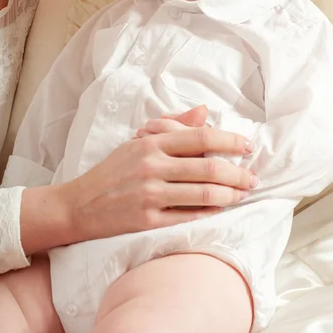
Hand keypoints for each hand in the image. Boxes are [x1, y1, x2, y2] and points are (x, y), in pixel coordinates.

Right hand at [59, 111, 257, 243]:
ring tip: (242, 194)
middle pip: (209, 167)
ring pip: (203, 194)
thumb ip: (173, 126)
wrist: (79, 204)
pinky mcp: (147, 220)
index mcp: (151, 142)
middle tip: (253, 178)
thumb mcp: (138, 141)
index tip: (248, 147)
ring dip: (230, 194)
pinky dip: (210, 212)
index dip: (231, 141)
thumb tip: (204, 112)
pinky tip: (221, 209)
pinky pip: (188, 216)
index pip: (201, 138)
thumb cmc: (112, 171)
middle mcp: (152, 166)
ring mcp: (150, 194)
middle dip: (238, 173)